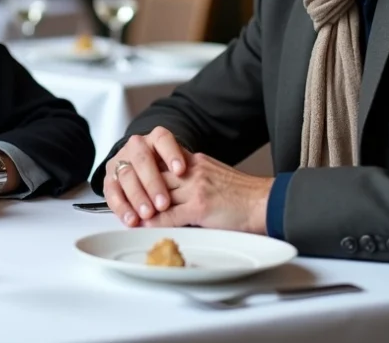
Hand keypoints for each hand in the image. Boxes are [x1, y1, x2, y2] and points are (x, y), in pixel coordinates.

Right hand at [102, 126, 188, 226]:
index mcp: (156, 139)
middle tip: (163, 203)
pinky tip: (132, 219)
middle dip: (153, 183)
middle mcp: (137, 147)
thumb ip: (185, 176)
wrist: (150, 177)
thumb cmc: (174, 177)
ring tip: (148, 214)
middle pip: (143, 160)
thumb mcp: (182, 170)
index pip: (163, 140)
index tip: (181, 171)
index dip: (171, 154)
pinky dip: (122, 208)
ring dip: (137, 196)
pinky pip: (113, 193)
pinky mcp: (110, 180)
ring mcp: (122, 162)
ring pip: (127, 175)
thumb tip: (201, 191)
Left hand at [140, 152, 270, 234]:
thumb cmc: (244, 195)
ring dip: (141, 205)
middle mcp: (193, 170)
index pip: (161, 163)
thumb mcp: (215, 176)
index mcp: (196, 161)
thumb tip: (176, 190)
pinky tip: (145, 226)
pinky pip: (169, 215)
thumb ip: (194, 179)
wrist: (266, 202)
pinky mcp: (199, 207)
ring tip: (129, 215)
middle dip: (137, 187)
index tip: (130, 180)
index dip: (144, 173)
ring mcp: (195, 188)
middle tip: (122, 198)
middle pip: (154, 175)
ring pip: (158, 194)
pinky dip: (154, 222)